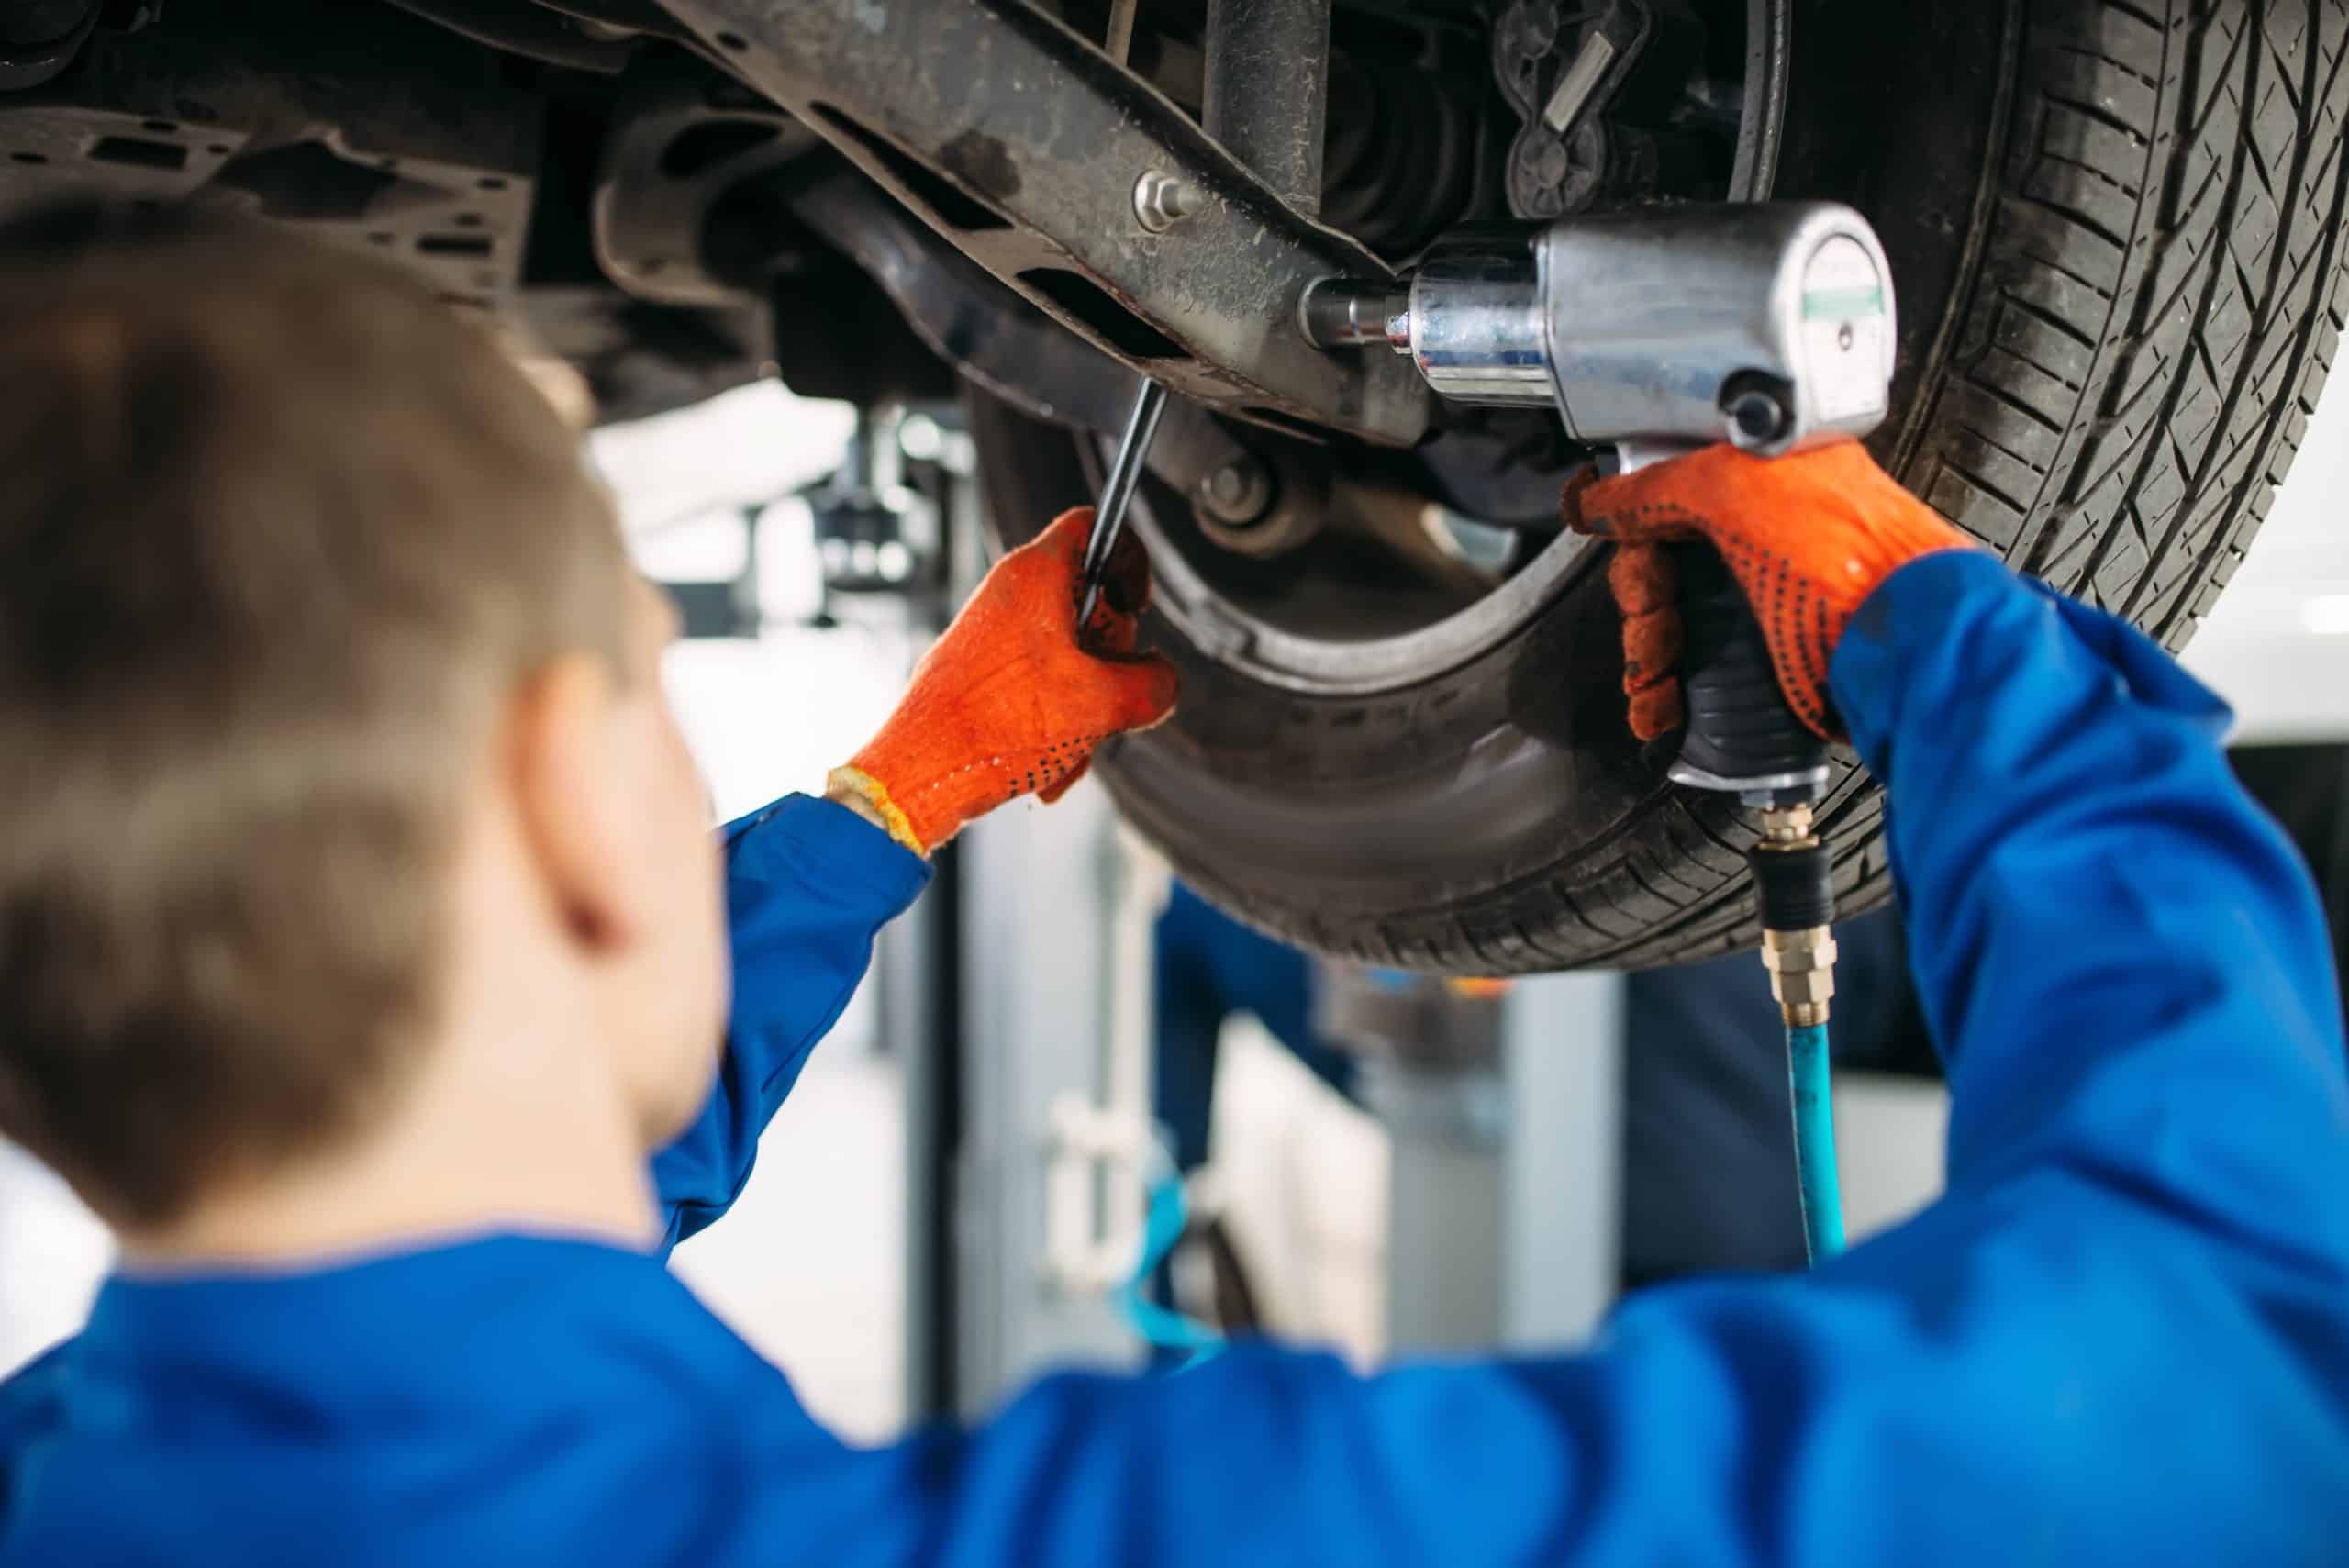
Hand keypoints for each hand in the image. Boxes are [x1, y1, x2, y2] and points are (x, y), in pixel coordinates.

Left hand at [829, 508, 1178, 852]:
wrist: (922, 774)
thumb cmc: (992, 728)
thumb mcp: (1104, 704)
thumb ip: (1155, 683)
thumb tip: (1161, 681)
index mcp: (1035, 577)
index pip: (1095, 527)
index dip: (1131, 562)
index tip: (1136, 607)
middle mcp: (1008, 595)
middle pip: (1089, 602)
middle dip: (1110, 658)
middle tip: (1108, 690)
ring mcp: (991, 634)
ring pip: (1067, 655)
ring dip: (1085, 705)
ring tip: (1072, 745)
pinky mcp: (980, 672)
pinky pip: (1038, 686)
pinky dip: (1055, 723)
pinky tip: (1050, 763)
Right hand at [1565, 440, 1976, 739]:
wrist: (1908, 649)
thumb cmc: (1852, 561)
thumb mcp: (1735, 489)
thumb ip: (1659, 485)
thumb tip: (1600, 497)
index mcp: (1771, 481)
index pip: (1675, 489)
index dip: (1633, 516)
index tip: (1600, 532)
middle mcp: (1773, 535)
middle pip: (1668, 563)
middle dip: (1641, 601)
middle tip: (1647, 619)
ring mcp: (1775, 597)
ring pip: (1678, 623)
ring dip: (1647, 656)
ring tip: (1650, 683)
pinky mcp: (1777, 656)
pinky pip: (1700, 671)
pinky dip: (1668, 693)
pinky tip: (1658, 708)